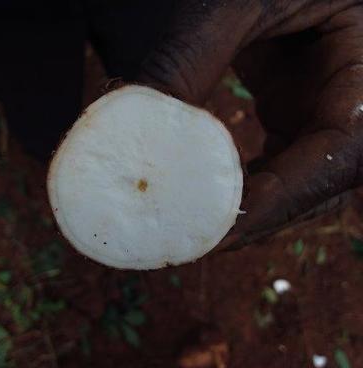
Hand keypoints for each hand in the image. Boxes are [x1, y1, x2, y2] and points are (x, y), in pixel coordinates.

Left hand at [137, 0, 362, 248]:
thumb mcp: (230, 2)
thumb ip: (186, 62)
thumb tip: (132, 134)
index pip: (342, 152)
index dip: (281, 200)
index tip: (221, 233)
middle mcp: (357, 94)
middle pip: (323, 180)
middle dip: (263, 214)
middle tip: (200, 238)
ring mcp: (329, 105)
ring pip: (302, 179)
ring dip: (253, 206)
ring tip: (199, 223)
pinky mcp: (301, 109)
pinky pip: (284, 162)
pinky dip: (250, 184)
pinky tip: (215, 191)